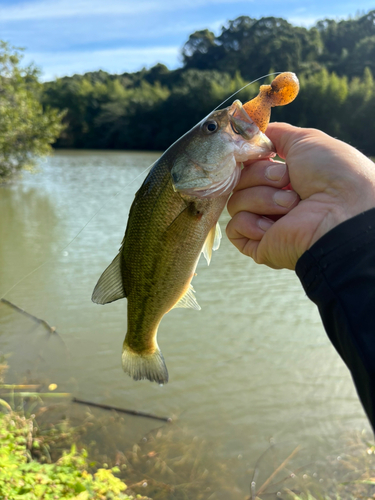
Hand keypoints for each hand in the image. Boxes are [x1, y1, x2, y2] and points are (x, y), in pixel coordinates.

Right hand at [226, 122, 374, 269]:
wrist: (341, 211)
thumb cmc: (332, 173)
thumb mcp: (305, 140)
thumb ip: (277, 134)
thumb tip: (253, 133)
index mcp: (284, 179)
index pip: (248, 165)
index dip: (250, 159)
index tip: (260, 153)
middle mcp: (273, 201)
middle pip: (239, 181)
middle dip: (260, 176)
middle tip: (285, 180)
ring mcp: (265, 224)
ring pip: (235, 202)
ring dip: (261, 199)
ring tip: (291, 205)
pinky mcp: (258, 245)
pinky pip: (234, 227)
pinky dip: (250, 223)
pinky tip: (272, 226)